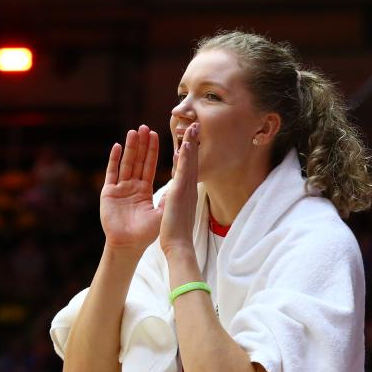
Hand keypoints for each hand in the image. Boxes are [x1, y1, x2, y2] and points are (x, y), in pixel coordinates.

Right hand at [99, 125, 161, 251]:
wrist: (130, 245)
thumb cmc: (147, 233)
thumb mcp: (162, 211)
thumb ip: (170, 195)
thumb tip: (183, 179)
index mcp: (144, 190)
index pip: (149, 165)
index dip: (152, 150)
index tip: (155, 134)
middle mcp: (131, 186)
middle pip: (137, 160)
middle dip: (141, 144)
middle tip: (144, 127)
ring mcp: (119, 188)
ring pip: (126, 163)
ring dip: (129, 147)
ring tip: (133, 131)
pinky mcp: (109, 193)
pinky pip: (111, 173)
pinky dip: (114, 160)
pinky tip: (117, 146)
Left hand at [159, 122, 198, 256]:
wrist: (179, 246)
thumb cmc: (177, 233)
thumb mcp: (178, 212)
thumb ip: (177, 201)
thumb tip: (175, 197)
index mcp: (187, 193)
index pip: (188, 169)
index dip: (190, 153)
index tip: (191, 139)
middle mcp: (189, 189)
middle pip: (192, 161)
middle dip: (194, 142)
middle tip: (196, 125)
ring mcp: (186, 190)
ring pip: (189, 162)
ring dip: (191, 144)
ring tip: (193, 127)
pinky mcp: (180, 193)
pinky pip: (182, 172)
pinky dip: (185, 158)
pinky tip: (185, 144)